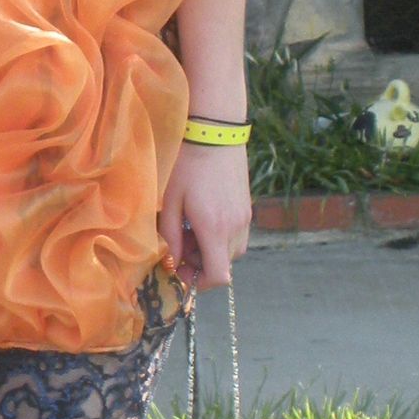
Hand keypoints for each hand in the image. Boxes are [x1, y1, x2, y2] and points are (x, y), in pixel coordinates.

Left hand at [160, 141, 251, 289]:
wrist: (216, 135)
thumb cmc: (187, 166)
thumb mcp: (171, 202)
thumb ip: (171, 236)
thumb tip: (173, 261)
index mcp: (215, 229)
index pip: (219, 276)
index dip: (200, 283)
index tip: (181, 272)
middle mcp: (236, 228)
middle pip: (223, 265)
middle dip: (200, 264)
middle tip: (178, 245)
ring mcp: (245, 219)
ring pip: (231, 252)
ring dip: (210, 250)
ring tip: (189, 229)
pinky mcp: (247, 209)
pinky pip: (236, 236)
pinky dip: (220, 237)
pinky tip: (202, 219)